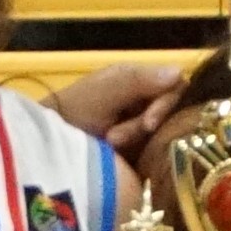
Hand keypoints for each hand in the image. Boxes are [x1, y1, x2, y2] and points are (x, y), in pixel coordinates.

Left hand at [37, 59, 180, 159]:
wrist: (51, 142)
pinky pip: (159, 154)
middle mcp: (149, 102)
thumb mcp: (107, 90)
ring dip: (138, 142)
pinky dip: (141, 157)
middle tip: (115, 138)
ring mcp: (147, 128)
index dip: (167, 105)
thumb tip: (179, 72)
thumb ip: (140, 80)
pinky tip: (122, 158)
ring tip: (110, 145)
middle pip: (174, 115)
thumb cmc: (77, 109)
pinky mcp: (143, 151)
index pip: (178, 89)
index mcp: (142, 81)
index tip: (149, 123)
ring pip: (166, 135)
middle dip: (144, 127)